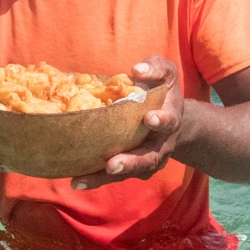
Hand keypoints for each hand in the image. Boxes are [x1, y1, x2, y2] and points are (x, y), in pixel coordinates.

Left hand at [71, 56, 182, 189]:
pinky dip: (97, 180)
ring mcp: (147, 160)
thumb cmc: (162, 91)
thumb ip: (155, 68)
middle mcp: (160, 145)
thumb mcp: (165, 73)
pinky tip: (77, 181)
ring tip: (81, 180)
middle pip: (148, 158)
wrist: (173, 118)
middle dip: (130, 163)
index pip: (168, 121)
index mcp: (170, 119)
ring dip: (105, 178)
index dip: (160, 121)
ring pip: (129, 173)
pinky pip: (115, 177)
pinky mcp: (133, 169)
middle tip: (111, 165)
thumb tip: (136, 69)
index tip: (148, 118)